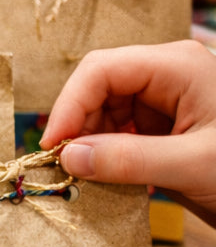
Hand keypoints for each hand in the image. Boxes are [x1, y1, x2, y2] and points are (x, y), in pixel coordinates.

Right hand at [40, 40, 215, 226]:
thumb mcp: (191, 166)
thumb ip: (127, 160)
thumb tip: (68, 157)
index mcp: (177, 66)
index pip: (101, 70)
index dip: (70, 105)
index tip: (54, 147)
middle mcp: (167, 76)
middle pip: (98, 89)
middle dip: (78, 126)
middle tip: (65, 167)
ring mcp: (165, 102)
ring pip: (102, 113)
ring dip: (89, 144)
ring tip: (88, 178)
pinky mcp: (162, 129)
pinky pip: (117, 134)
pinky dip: (105, 156)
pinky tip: (108, 180)